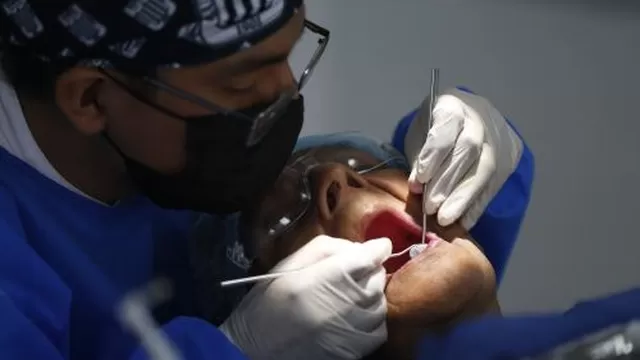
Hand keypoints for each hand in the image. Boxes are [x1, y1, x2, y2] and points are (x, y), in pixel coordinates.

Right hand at [220, 236, 391, 359]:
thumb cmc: (268, 302)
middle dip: (369, 270)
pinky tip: (353, 316)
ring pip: (380, 302)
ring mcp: (352, 329)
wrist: (256, 348)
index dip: (377, 248)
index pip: (369, 258)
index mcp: (325, 278)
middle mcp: (344, 304)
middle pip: (377, 278)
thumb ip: (327, 248)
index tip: (377, 247)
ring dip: (371, 294)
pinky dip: (371, 318)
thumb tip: (360, 247)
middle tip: (352, 273)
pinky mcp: (355, 350)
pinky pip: (379, 328)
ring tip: (349, 295)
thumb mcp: (289, 264)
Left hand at [404, 87, 523, 228]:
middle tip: (430, 208)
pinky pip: (494, 183)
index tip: (420, 180)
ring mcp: (498, 138)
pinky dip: (477, 204)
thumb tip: (417, 188)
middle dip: (447, 182)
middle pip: (468, 150)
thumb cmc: (434, 127)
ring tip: (446, 219)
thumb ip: (418, 159)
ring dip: (463, 197)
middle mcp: (479, 119)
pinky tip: (464, 221)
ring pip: (484, 168)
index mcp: (451, 105)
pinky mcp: (509, 157)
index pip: (446, 128)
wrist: (467, 118)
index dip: (433, 155)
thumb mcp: (419, 135)